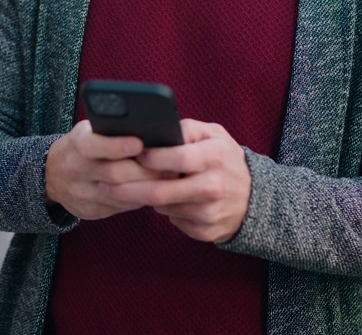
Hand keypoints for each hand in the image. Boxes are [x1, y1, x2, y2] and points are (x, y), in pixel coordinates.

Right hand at [45, 120, 163, 220]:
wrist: (52, 173)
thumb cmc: (84, 146)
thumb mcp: (90, 131)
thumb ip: (112, 131)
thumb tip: (152, 133)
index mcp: (76, 144)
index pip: (94, 145)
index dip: (117, 146)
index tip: (140, 143)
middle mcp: (75, 170)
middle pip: (114, 174)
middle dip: (145, 171)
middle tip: (171, 166)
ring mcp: (81, 194)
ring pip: (120, 195)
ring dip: (147, 187)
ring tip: (169, 178)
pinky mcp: (89, 211)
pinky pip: (119, 208)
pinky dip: (139, 199)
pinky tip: (154, 191)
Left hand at [108, 119, 251, 242]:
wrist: (255, 199)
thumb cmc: (226, 160)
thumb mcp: (214, 135)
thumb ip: (187, 129)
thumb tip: (158, 131)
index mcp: (215, 158)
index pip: (176, 158)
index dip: (150, 157)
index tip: (132, 154)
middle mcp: (213, 187)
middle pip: (161, 191)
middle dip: (128, 189)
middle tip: (106, 184)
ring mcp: (210, 213)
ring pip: (163, 207)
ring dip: (146, 198)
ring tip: (136, 188)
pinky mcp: (206, 232)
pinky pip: (174, 221)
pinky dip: (166, 211)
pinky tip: (167, 200)